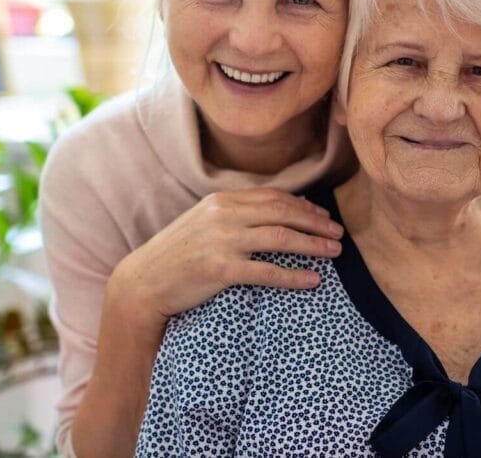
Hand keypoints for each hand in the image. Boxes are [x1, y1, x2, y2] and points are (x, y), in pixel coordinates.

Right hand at [107, 187, 342, 331]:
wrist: (141, 283)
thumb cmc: (176, 255)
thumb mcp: (203, 223)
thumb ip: (234, 215)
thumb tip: (273, 214)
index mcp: (221, 200)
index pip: (274, 197)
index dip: (304, 206)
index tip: (324, 216)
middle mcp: (224, 215)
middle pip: (284, 213)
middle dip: (316, 223)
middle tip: (339, 234)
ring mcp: (222, 241)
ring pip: (281, 238)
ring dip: (313, 245)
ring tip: (335, 252)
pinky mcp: (220, 269)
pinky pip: (266, 271)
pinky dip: (294, 275)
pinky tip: (313, 280)